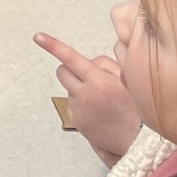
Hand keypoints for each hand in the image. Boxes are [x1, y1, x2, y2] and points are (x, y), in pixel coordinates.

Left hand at [36, 32, 138, 167]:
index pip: (70, 58)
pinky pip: (73, 106)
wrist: (139, 139)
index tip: (38, 37)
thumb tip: (88, 62)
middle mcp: (84, 95)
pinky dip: (81, 105)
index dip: (53, 46)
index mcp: (97, 80)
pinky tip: (98, 110)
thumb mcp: (126, 78)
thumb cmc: (135, 106)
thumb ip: (104, 64)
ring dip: (78, 89)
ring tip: (100, 99)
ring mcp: (79, 110)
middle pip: (62, 72)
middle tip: (87, 76)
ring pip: (68, 90)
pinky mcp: (77, 123)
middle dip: (70, 70)